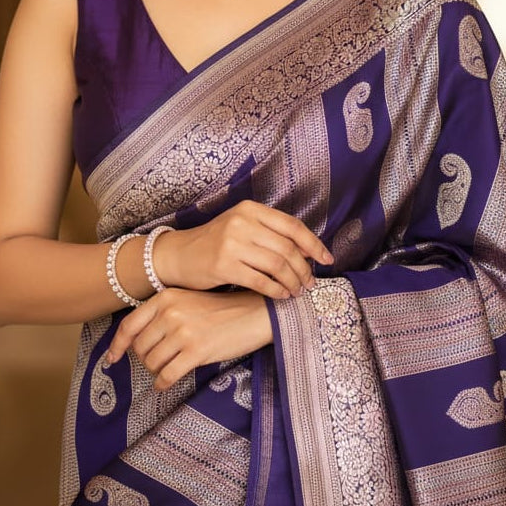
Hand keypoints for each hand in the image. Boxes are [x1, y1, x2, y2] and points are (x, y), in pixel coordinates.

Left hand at [104, 288, 272, 390]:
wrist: (255, 313)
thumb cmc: (222, 309)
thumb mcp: (187, 301)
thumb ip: (162, 314)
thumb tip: (135, 341)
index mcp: (165, 298)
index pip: (129, 325)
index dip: (116, 346)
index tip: (111, 359)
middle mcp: (170, 313)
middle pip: (139, 348)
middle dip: (145, 359)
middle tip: (159, 361)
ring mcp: (183, 332)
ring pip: (151, 363)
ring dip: (156, 371)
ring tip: (169, 368)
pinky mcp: (197, 351)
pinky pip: (167, 375)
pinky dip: (163, 383)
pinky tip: (166, 383)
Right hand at [154, 200, 332, 299]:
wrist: (178, 255)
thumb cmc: (215, 243)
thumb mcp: (242, 227)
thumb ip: (271, 233)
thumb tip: (308, 250)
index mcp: (250, 209)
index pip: (292, 225)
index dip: (313, 244)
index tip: (326, 259)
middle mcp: (242, 222)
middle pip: (287, 247)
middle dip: (304, 268)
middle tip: (310, 282)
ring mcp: (232, 243)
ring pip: (277, 265)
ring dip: (293, 281)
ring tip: (297, 290)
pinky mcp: (224, 265)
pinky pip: (261, 281)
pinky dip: (276, 291)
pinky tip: (281, 295)